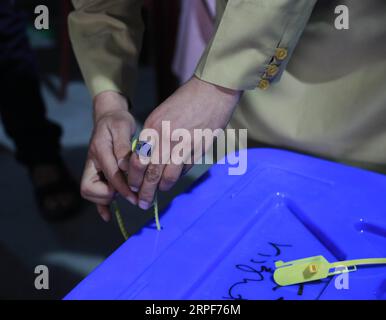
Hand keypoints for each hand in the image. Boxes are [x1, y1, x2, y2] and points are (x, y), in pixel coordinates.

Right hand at [80, 91, 137, 221]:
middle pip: (90, 189)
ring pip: (90, 193)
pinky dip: (100, 205)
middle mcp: (92, 162)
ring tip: (125, 193)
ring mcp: (92, 169)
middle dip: (110, 195)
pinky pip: (94, 193)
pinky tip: (108, 216)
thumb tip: (125, 166)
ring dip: (107, 198)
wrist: (109, 117)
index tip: (135, 195)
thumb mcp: (122, 127)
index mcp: (99, 150)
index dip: (122, 187)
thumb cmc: (117, 121)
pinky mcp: (96, 174)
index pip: (109, 174)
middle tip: (129, 193)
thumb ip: (123, 147)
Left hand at [126, 76, 240, 209]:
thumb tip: (147, 159)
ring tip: (159, 193)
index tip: (133, 186)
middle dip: (145, 192)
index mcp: (153, 128)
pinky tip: (175, 179)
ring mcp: (184, 144)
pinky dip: (179, 176)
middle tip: (142, 203)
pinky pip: (186, 169)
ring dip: (162, 188)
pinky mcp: (200, 149)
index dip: (133, 177)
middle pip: (151, 173)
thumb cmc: (185, 100)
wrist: (213, 90)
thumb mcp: (161, 114)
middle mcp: (166, 138)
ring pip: (168, 176)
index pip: (137, 160)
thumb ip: (153, 136)